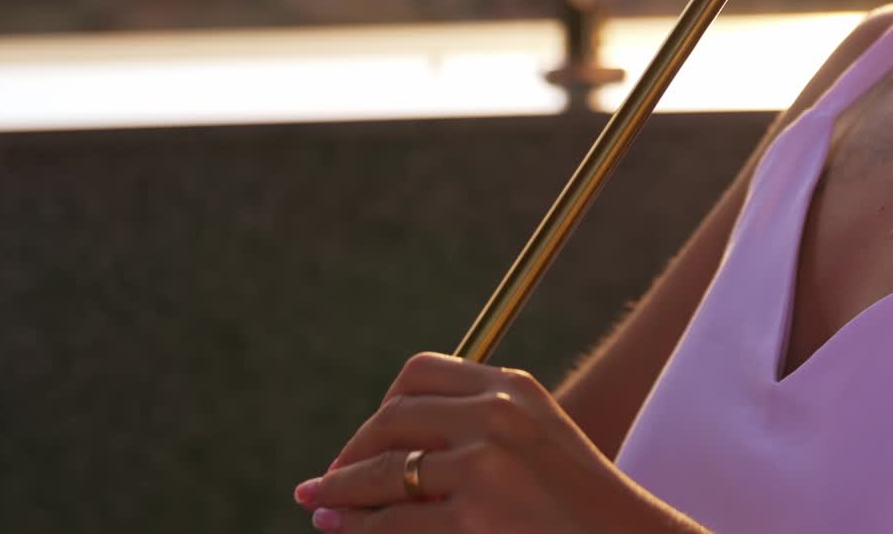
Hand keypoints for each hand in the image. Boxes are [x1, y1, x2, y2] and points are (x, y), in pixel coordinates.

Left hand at [292, 352, 705, 531]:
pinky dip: (359, 527)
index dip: (382, 407)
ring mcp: (486, 466)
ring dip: (342, 491)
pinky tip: (340, 528)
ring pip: (387, 472)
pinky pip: (396, 522)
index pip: (420, 374)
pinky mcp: (475, 518)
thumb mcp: (534, 438)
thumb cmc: (574, 504)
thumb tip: (390, 439)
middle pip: (394, 417)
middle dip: (353, 450)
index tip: (368, 439)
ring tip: (318, 504)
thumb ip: (479, 423)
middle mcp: (497, 414)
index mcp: (511, 386)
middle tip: (329, 478)